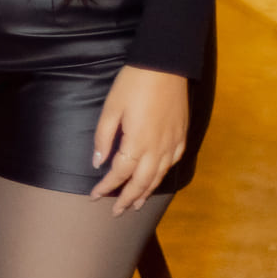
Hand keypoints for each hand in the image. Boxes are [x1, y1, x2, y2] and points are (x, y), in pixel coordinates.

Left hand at [90, 65, 189, 213]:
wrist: (165, 65)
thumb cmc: (133, 84)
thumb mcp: (111, 108)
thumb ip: (104, 137)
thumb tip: (97, 163)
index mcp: (137, 142)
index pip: (120, 173)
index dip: (107, 187)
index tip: (95, 196)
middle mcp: (157, 148)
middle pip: (142, 182)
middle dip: (128, 199)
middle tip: (117, 212)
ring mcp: (172, 143)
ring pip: (159, 176)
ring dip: (146, 192)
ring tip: (136, 204)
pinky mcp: (182, 136)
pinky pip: (173, 163)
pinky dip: (163, 175)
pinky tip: (157, 178)